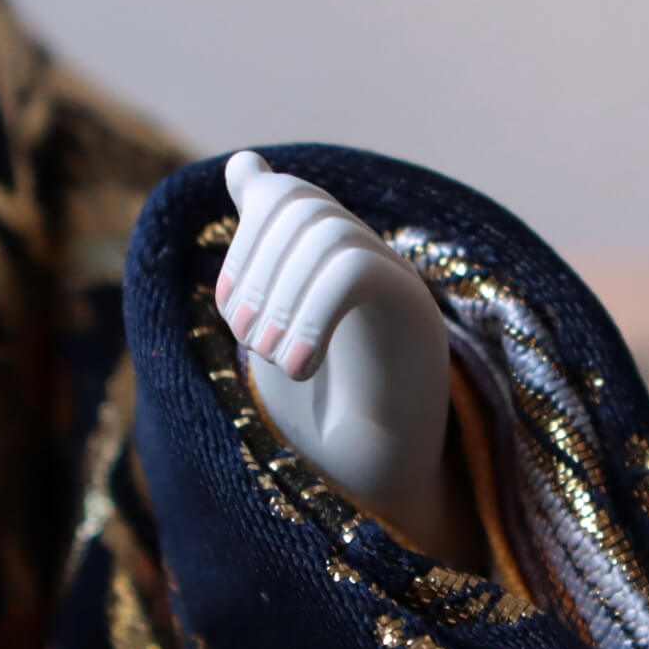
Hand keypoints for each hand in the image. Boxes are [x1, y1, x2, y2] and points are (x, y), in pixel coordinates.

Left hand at [216, 151, 471, 562]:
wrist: (374, 484)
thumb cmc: (316, 416)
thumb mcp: (269, 329)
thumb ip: (258, 259)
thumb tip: (243, 164)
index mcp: (331, 261)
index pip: (286, 193)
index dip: (244, 239)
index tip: (233, 308)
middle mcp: (370, 259)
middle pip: (302, 205)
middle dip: (255, 268)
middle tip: (244, 336)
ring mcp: (398, 283)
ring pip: (327, 235)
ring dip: (278, 298)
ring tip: (269, 359)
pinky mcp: (415, 317)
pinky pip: (356, 272)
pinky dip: (309, 315)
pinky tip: (297, 367)